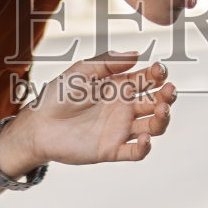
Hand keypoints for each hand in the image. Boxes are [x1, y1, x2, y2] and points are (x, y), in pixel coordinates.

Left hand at [10, 50, 176, 166]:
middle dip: (167, 96)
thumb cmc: (57, 95)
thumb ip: (107, 61)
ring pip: (152, 127)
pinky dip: (145, 148)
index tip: (160, 71)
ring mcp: (119, 130)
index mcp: (119, 87)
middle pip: (155, 103)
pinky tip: (145, 139)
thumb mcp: (81, 71)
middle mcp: (124, 108)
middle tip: (169, 91)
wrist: (38, 125)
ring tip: (161, 110)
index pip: (147, 80)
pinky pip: (135, 152)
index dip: (158, 75)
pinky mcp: (111, 150)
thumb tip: (136, 54)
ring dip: (162, 119)